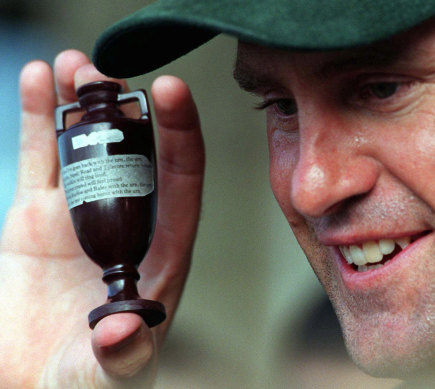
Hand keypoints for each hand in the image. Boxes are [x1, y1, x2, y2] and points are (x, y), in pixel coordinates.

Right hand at [0, 49, 203, 386]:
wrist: (28, 382)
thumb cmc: (80, 382)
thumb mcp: (104, 376)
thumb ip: (120, 357)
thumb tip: (126, 330)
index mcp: (158, 256)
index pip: (182, 184)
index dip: (181, 136)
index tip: (171, 90)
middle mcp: (126, 228)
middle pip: (137, 156)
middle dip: (128, 111)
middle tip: (111, 70)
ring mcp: (81, 219)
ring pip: (88, 149)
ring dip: (84, 105)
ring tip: (74, 64)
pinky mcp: (37, 220)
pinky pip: (42, 160)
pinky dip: (41, 120)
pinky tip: (39, 81)